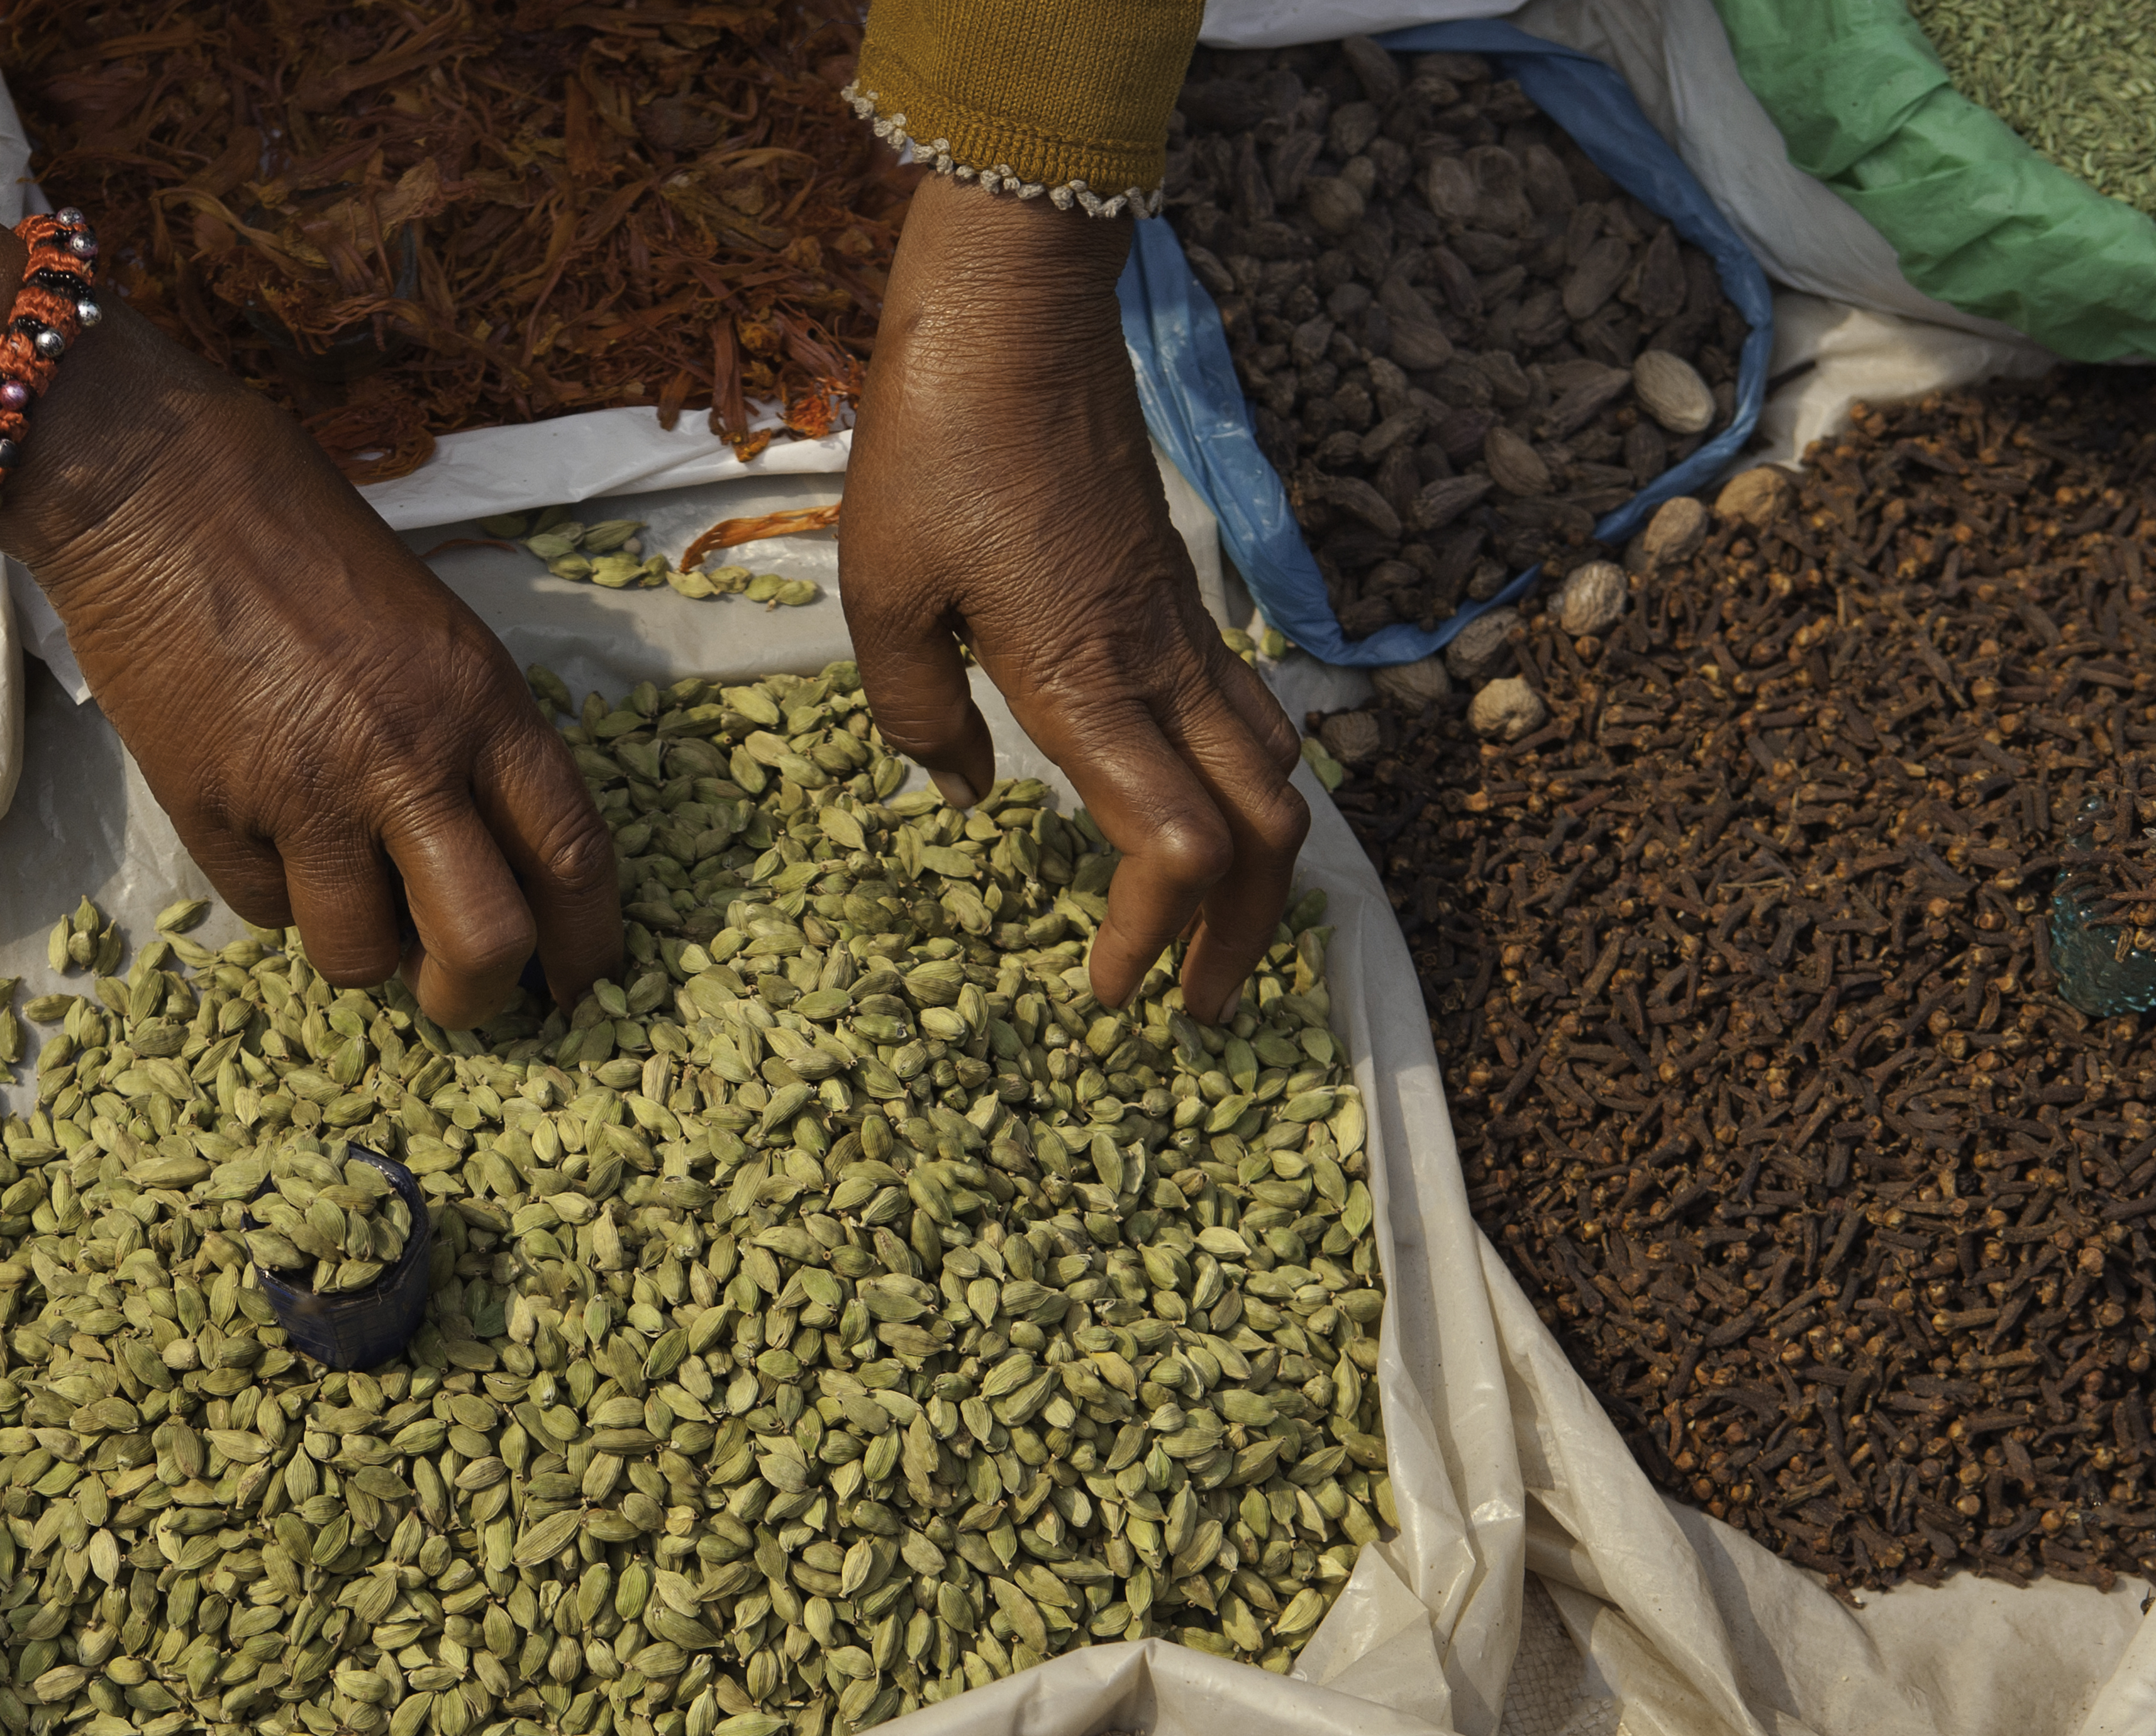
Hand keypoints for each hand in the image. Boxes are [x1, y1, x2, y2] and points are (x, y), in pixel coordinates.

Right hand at [0, 141, 618, 1025]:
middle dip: (478, 997)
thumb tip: (490, 859)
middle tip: (459, 998)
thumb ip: (471, 742)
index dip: (587, 944)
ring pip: (361, 954)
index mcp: (482, 703)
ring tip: (345, 893)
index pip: (574, 856)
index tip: (577, 984)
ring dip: (363, 946)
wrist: (157, 490)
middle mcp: (408, 759)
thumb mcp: (433, 630)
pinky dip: (275, 893)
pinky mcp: (212, 814)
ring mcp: (306, 795)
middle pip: (483, 944)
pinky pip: (266, 909)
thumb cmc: (304, 538)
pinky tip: (263, 829)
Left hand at [841, 177, 1308, 1015]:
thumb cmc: (932, 444)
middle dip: (1245, 935)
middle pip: (1265, 830)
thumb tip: (970, 790)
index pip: (1171, 847)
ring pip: (1277, 771)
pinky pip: (1246, 711)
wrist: (1014, 309)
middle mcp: (1158, 666)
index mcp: (1086, 682)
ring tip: (1213, 932)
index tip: (1108, 993)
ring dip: (1261, 867)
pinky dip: (1243, 788)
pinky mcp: (1178, 594)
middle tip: (1198, 1006)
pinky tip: (1194, 809)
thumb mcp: (878, 594)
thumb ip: (916, 711)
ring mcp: (1181, 626)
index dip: (1151, 936)